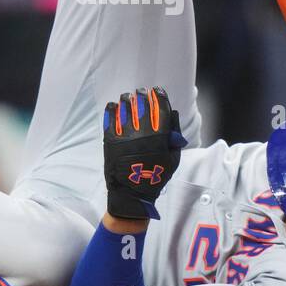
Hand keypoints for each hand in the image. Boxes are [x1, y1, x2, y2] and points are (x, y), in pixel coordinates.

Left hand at [102, 87, 186, 219]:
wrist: (132, 194)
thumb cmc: (155, 176)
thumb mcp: (173, 158)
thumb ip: (175, 135)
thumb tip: (172, 112)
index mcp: (160, 138)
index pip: (161, 108)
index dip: (159, 96)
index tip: (157, 91)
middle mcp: (143, 134)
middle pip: (143, 105)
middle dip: (142, 95)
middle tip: (141, 92)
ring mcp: (126, 136)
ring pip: (126, 109)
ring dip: (127, 100)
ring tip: (127, 97)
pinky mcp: (111, 141)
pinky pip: (110, 119)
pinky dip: (112, 110)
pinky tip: (113, 106)